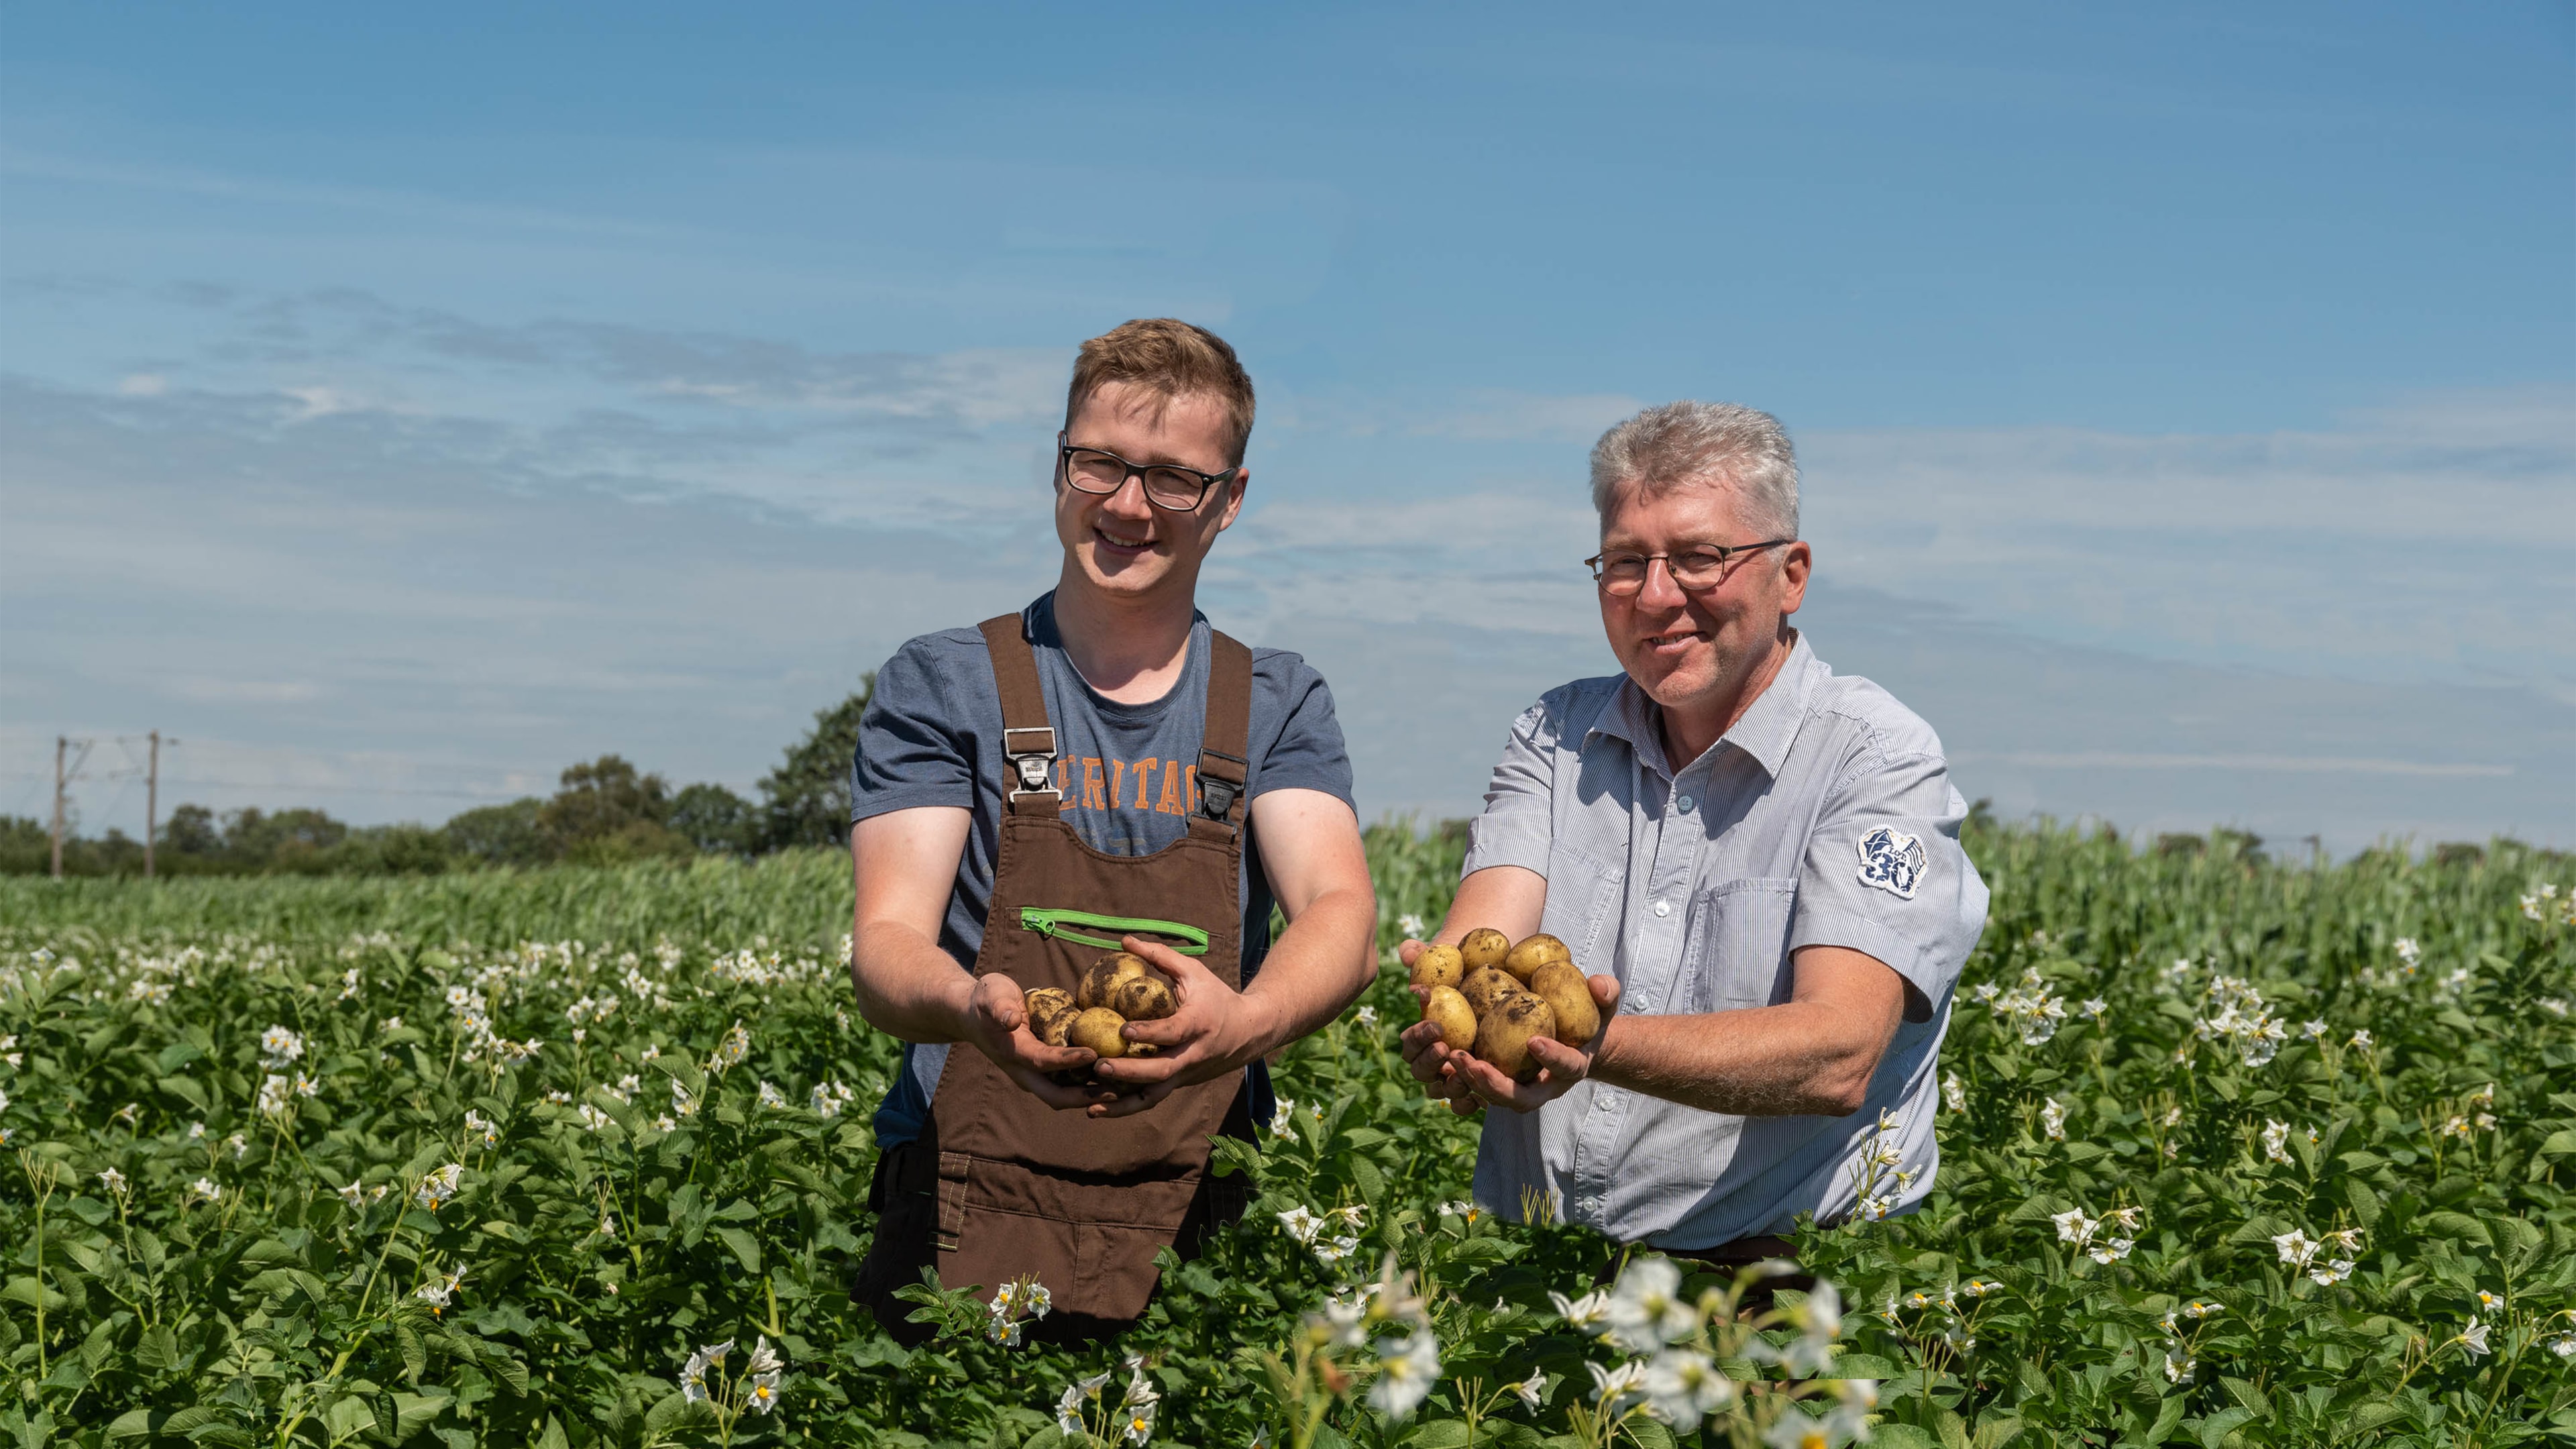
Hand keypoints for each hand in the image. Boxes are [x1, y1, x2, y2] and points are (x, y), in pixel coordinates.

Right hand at [956, 971, 1114, 1111]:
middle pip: (1057, 1096)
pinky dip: (1088, 1085)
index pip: (1044, 1062)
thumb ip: (1000, 1007)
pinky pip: (1067, 1084)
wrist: (973, 1013)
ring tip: (1122, 1089)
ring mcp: (1034, 1074)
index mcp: (1014, 1053)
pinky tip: (1113, 1075)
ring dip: (1091, 1095)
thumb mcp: (992, 995)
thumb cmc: (987, 1000)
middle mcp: (1024, 1071)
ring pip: (1064, 1095)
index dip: (1069, 1061)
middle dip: (1086, 1096)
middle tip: (1117, 1088)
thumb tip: (1011, 1019)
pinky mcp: (1043, 1071)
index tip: (1094, 1053)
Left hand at [1086, 935, 1274, 1118]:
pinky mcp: (1179, 1084)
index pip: (1173, 1032)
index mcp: (1198, 1024)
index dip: (1149, 1033)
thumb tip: (1124, 940)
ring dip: (1123, 1103)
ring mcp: (1185, 1073)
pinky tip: (1099, 1109)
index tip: (1122, 1029)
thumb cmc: (1216, 997)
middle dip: (1129, 1072)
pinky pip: (1151, 1099)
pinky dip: (1125, 1107)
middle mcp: (1192, 1054)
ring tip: (1091, 1104)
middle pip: (1161, 1071)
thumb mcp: (1194, 972)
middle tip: (1099, 1065)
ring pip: (1154, 1095)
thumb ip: (1160, 956)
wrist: (1249, 1032)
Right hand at [1393, 938, 1480, 1114]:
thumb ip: (1424, 956)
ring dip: (1449, 1084)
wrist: (1494, 990)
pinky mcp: (1474, 1087)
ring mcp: (1452, 1076)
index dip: (1418, 1037)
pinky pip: (1464, 1104)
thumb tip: (1408, 952)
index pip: (1410, 1043)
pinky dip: (1468, 1103)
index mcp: (1421, 1037)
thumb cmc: (1465, 974)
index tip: (1435, 1025)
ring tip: (1465, 1071)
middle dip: (1430, 1061)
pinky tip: (1479, 1095)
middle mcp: (1434, 1060)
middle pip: (1420, 1071)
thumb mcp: (1448, 962)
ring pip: (1441, 1091)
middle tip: (1447, 1047)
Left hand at [1411, 965, 1622, 1116]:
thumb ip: (1606, 993)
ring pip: (1496, 1097)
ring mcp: (1523, 1090)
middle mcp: (1546, 1087)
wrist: (1576, 1041)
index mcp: (1573, 1068)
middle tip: (1473, 1063)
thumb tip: (1599, 983)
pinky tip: (1443, 1055)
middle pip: (1521, 1098)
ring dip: (1472, 1081)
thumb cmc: (1590, 1019)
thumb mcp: (1603, 1005)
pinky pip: (1481, 1088)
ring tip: (1451, 1057)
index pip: (1565, 1068)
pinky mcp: (1503, 1084)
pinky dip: (1463, 1076)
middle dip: (1496, 1084)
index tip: (1533, 1040)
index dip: (1552, 1058)